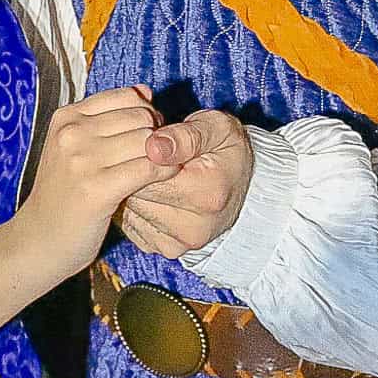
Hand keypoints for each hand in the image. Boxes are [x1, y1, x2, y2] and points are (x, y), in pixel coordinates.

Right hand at [13, 86, 180, 277]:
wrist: (37, 241)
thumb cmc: (62, 195)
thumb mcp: (74, 148)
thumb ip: (108, 117)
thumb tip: (144, 90)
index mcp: (66, 117)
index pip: (127, 96)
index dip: (146, 114)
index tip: (147, 135)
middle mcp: (71, 133)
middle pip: (141, 117)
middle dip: (158, 134)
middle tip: (157, 155)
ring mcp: (82, 160)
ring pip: (148, 141)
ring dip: (164, 155)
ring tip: (162, 168)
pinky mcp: (96, 189)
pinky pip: (148, 168)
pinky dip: (165, 172)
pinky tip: (164, 180)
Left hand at [119, 109, 253, 259]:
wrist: (245, 186)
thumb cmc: (226, 151)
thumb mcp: (216, 128)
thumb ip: (184, 135)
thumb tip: (152, 147)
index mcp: (206, 195)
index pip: (147, 176)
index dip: (142, 154)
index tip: (154, 144)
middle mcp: (194, 227)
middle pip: (136, 196)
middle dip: (138, 173)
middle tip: (156, 160)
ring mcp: (180, 243)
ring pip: (132, 211)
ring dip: (137, 191)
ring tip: (160, 177)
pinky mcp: (167, 249)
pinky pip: (134, 225)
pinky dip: (139, 208)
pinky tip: (158, 195)